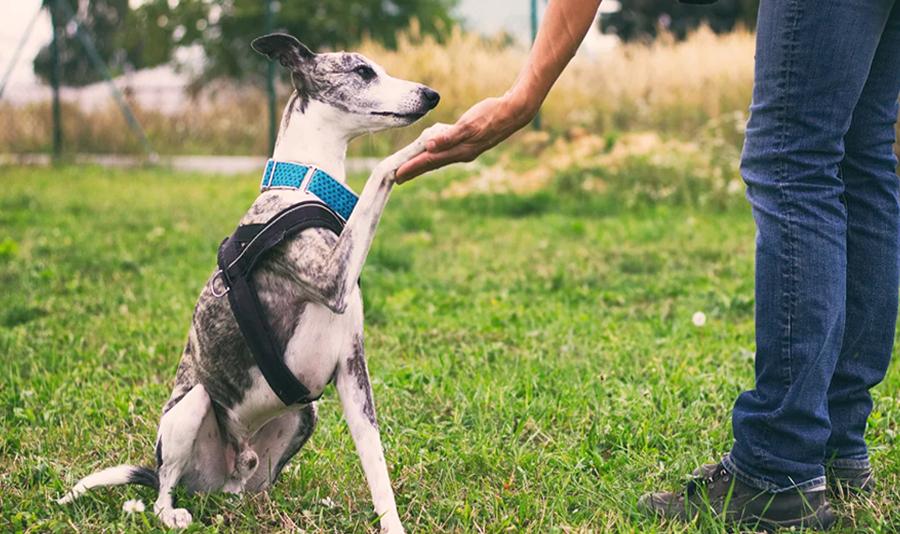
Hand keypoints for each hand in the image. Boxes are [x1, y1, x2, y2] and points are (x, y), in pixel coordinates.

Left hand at [395, 94, 534, 182]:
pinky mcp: (470, 142)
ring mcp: (467, 149)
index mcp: (459, 151)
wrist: (515, 112)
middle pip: (432, 164)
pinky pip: (447, 151)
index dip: (412, 168)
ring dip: (424, 163)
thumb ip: (449, 136)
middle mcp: (462, 153)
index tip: (396, 175)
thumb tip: (428, 146)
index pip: (429, 161)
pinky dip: (436, 153)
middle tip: (398, 177)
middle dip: (415, 170)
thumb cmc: (492, 115)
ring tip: (411, 166)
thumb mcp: (469, 124)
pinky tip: (432, 150)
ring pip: (439, 159)